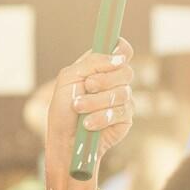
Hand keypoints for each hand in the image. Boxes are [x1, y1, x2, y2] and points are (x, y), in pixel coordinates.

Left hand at [45, 43, 135, 189]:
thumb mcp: (68, 78)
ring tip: (79, 109)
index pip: (122, 51)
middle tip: (87, 87)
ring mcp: (123, 100)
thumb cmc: (63, 109)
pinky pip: (121, 112)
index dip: (122, 49)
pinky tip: (88, 124)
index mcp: (102, 68)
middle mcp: (115, 82)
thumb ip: (91, 62)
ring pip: (122, 92)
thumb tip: (118, 58)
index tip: (115, 54)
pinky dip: (101, 117)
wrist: (64, 139)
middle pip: (125, 71)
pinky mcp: (126, 119)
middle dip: (104, 80)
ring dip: (96, 101)